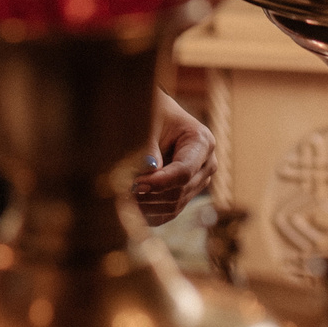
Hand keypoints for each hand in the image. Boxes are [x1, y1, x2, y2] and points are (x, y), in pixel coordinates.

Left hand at [131, 95, 213, 225]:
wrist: (157, 115)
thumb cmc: (152, 112)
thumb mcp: (149, 121)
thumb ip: (148, 146)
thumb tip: (148, 171)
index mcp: (202, 142)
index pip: (183, 172)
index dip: (158, 182)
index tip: (133, 184)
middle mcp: (207, 164)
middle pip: (180, 191)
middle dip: (150, 195)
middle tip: (120, 193)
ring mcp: (199, 181)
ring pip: (174, 205)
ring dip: (147, 207)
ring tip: (121, 199)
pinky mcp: (187, 193)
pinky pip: (170, 212)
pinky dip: (149, 214)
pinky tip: (129, 208)